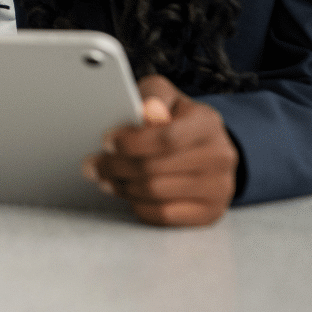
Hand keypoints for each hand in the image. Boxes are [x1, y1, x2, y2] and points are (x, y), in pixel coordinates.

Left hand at [84, 75, 237, 225]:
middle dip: (115, 167)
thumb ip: (152, 97)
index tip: (106, 142)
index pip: (166, 138)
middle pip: (155, 169)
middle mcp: (219, 156)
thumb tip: (141, 112)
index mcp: (207, 123)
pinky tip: (127, 193)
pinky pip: (163, 215)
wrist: (210, 150)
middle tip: (93, 165)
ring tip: (105, 178)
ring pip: (155, 193)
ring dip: (122, 186)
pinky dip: (138, 205)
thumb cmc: (179, 121)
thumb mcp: (167, 98)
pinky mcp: (210, 212)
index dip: (131, 143)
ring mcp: (218, 188)